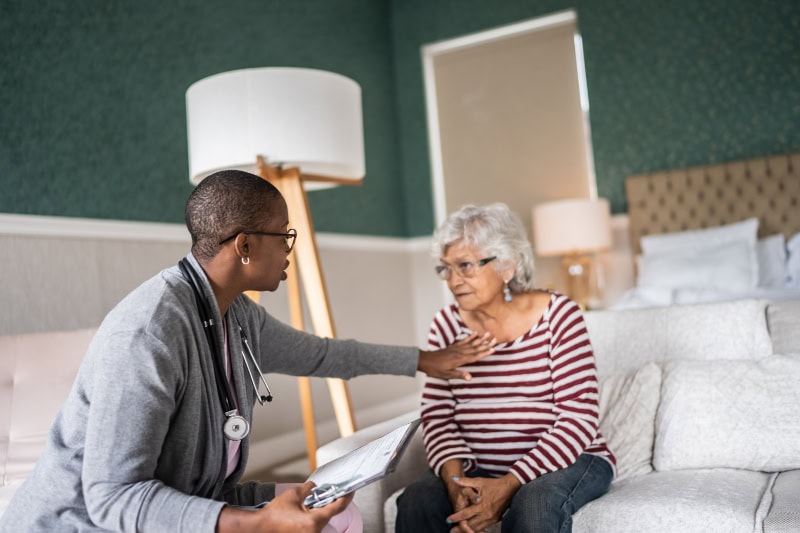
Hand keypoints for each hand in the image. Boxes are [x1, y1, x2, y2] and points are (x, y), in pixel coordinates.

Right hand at [217, 482, 353, 531]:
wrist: (261, 527)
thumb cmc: (274, 515)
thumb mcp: (293, 494)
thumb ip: (308, 488)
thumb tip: (315, 486)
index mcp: (314, 521)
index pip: (337, 507)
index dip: (346, 497)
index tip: (350, 491)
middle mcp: (315, 532)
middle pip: (329, 514)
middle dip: (329, 502)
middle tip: (328, 492)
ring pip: (322, 520)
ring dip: (320, 510)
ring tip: (312, 502)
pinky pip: (315, 525)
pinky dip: (314, 517)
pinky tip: (307, 510)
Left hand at [418, 332, 495, 379]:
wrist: (425, 361)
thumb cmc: (435, 369)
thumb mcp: (447, 374)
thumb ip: (459, 374)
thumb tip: (470, 377)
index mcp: (459, 360)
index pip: (475, 356)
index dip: (484, 352)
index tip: (493, 349)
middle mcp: (459, 352)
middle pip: (475, 348)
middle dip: (486, 344)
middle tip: (495, 339)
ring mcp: (456, 348)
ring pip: (471, 343)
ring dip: (480, 339)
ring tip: (488, 334)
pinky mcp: (453, 347)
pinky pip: (463, 341)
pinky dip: (470, 337)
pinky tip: (475, 333)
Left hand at [446, 475, 519, 532]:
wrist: (510, 488)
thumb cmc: (493, 484)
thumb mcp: (479, 481)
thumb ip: (465, 481)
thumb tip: (453, 479)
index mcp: (481, 505)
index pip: (465, 514)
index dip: (456, 517)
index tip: (448, 520)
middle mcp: (486, 514)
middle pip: (470, 525)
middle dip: (460, 528)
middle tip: (451, 530)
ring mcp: (491, 518)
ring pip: (477, 528)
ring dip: (468, 530)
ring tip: (459, 531)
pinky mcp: (496, 520)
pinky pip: (484, 527)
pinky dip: (476, 529)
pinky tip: (471, 530)